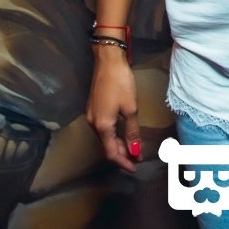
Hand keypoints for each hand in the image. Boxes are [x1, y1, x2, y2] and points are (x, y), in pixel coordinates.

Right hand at [86, 49, 140, 171]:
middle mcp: (93, 123)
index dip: (123, 162)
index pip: (111, 153)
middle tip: (137, 158)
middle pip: (106, 146)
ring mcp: (91, 115)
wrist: (108, 61)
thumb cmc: (120, 83)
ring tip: (133, 148)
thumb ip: (132, 132)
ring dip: (118, 145)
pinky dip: (113, 135)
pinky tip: (123, 134)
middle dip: (122, 154)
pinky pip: (103, 128)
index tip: (135, 168)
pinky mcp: (93, 108)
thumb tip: (135, 151)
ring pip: (105, 138)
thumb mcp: (130, 108)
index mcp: (101, 126)